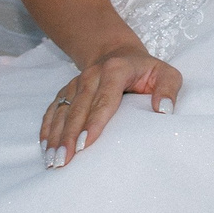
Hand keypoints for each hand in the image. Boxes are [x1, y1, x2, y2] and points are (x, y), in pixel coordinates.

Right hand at [41, 41, 180, 167]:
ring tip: (52, 160)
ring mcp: (76, 83)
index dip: (94, 122)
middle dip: (69, 136)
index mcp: (116, 70)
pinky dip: (47, 128)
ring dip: (56, 136)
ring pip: (62, 110)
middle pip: (78, 109)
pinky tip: (44, 146)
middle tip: (64, 161)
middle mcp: (92, 75)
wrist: (117, 52)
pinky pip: (53, 109)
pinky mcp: (67, 90)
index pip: (104, 100)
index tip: (85, 144)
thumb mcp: (166, 73)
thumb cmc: (145, 69)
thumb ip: (168, 89)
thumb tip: (163, 111)